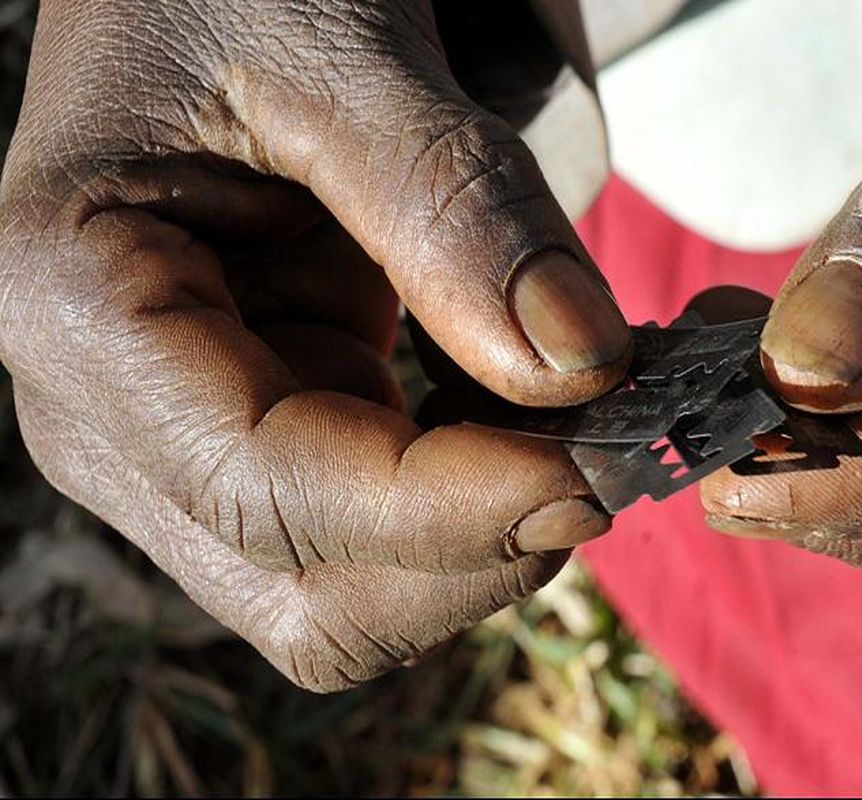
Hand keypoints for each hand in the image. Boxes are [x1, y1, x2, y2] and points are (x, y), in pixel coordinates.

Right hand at [0, 0, 629, 689]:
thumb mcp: (335, 47)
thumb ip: (454, 205)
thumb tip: (578, 365)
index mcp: (82, 311)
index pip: (271, 493)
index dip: (448, 512)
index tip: (596, 469)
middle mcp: (116, 420)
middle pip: (312, 599)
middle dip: (474, 553)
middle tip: (609, 452)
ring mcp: (192, 445)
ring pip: (358, 591)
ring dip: (492, 539)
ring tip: (590, 430)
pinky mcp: (270, 435)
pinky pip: (386, 530)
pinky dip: (482, 502)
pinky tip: (548, 424)